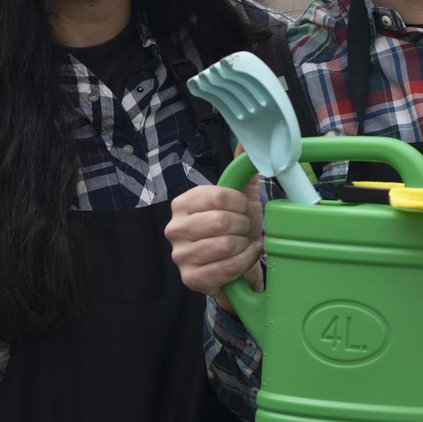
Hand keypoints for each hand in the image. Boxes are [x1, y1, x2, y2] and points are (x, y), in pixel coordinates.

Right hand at [165, 177, 264, 313]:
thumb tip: (246, 142)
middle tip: (245, 228)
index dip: (240, 203)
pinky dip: (245, 261)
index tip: (244, 208)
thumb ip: (241, 171)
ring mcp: (180, 256)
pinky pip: (227, 268)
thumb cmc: (236, 229)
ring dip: (244, 244)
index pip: (218, 196)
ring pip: (224, 245)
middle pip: (220, 221)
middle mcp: (175, 229)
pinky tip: (247, 256)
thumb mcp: (241, 198)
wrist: (237, 264)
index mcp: (183, 204)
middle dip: (243, 225)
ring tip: (244, 243)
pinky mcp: (191, 279)